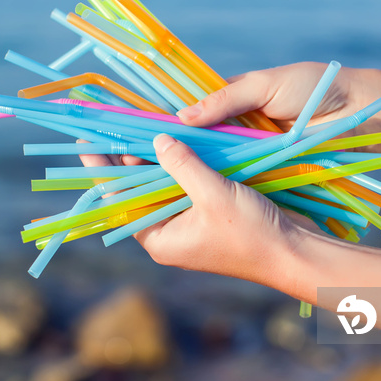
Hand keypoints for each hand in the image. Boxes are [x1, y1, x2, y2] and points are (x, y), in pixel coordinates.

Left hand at [80, 133, 308, 287]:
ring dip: (154, 161)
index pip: (119, 201)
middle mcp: (169, 233)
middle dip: (127, 161)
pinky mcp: (207, 215)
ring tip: (142, 130)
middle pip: (138, 193)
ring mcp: (188, 225)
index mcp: (160, 239)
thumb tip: (157, 139)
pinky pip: (183, 187)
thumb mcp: (213, 194)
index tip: (86, 143)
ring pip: (161, 187)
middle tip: (117, 127)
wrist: (294, 253)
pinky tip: (175, 143)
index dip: (102, 171)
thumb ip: (183, 165)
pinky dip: (178, 166)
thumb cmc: (252, 233)